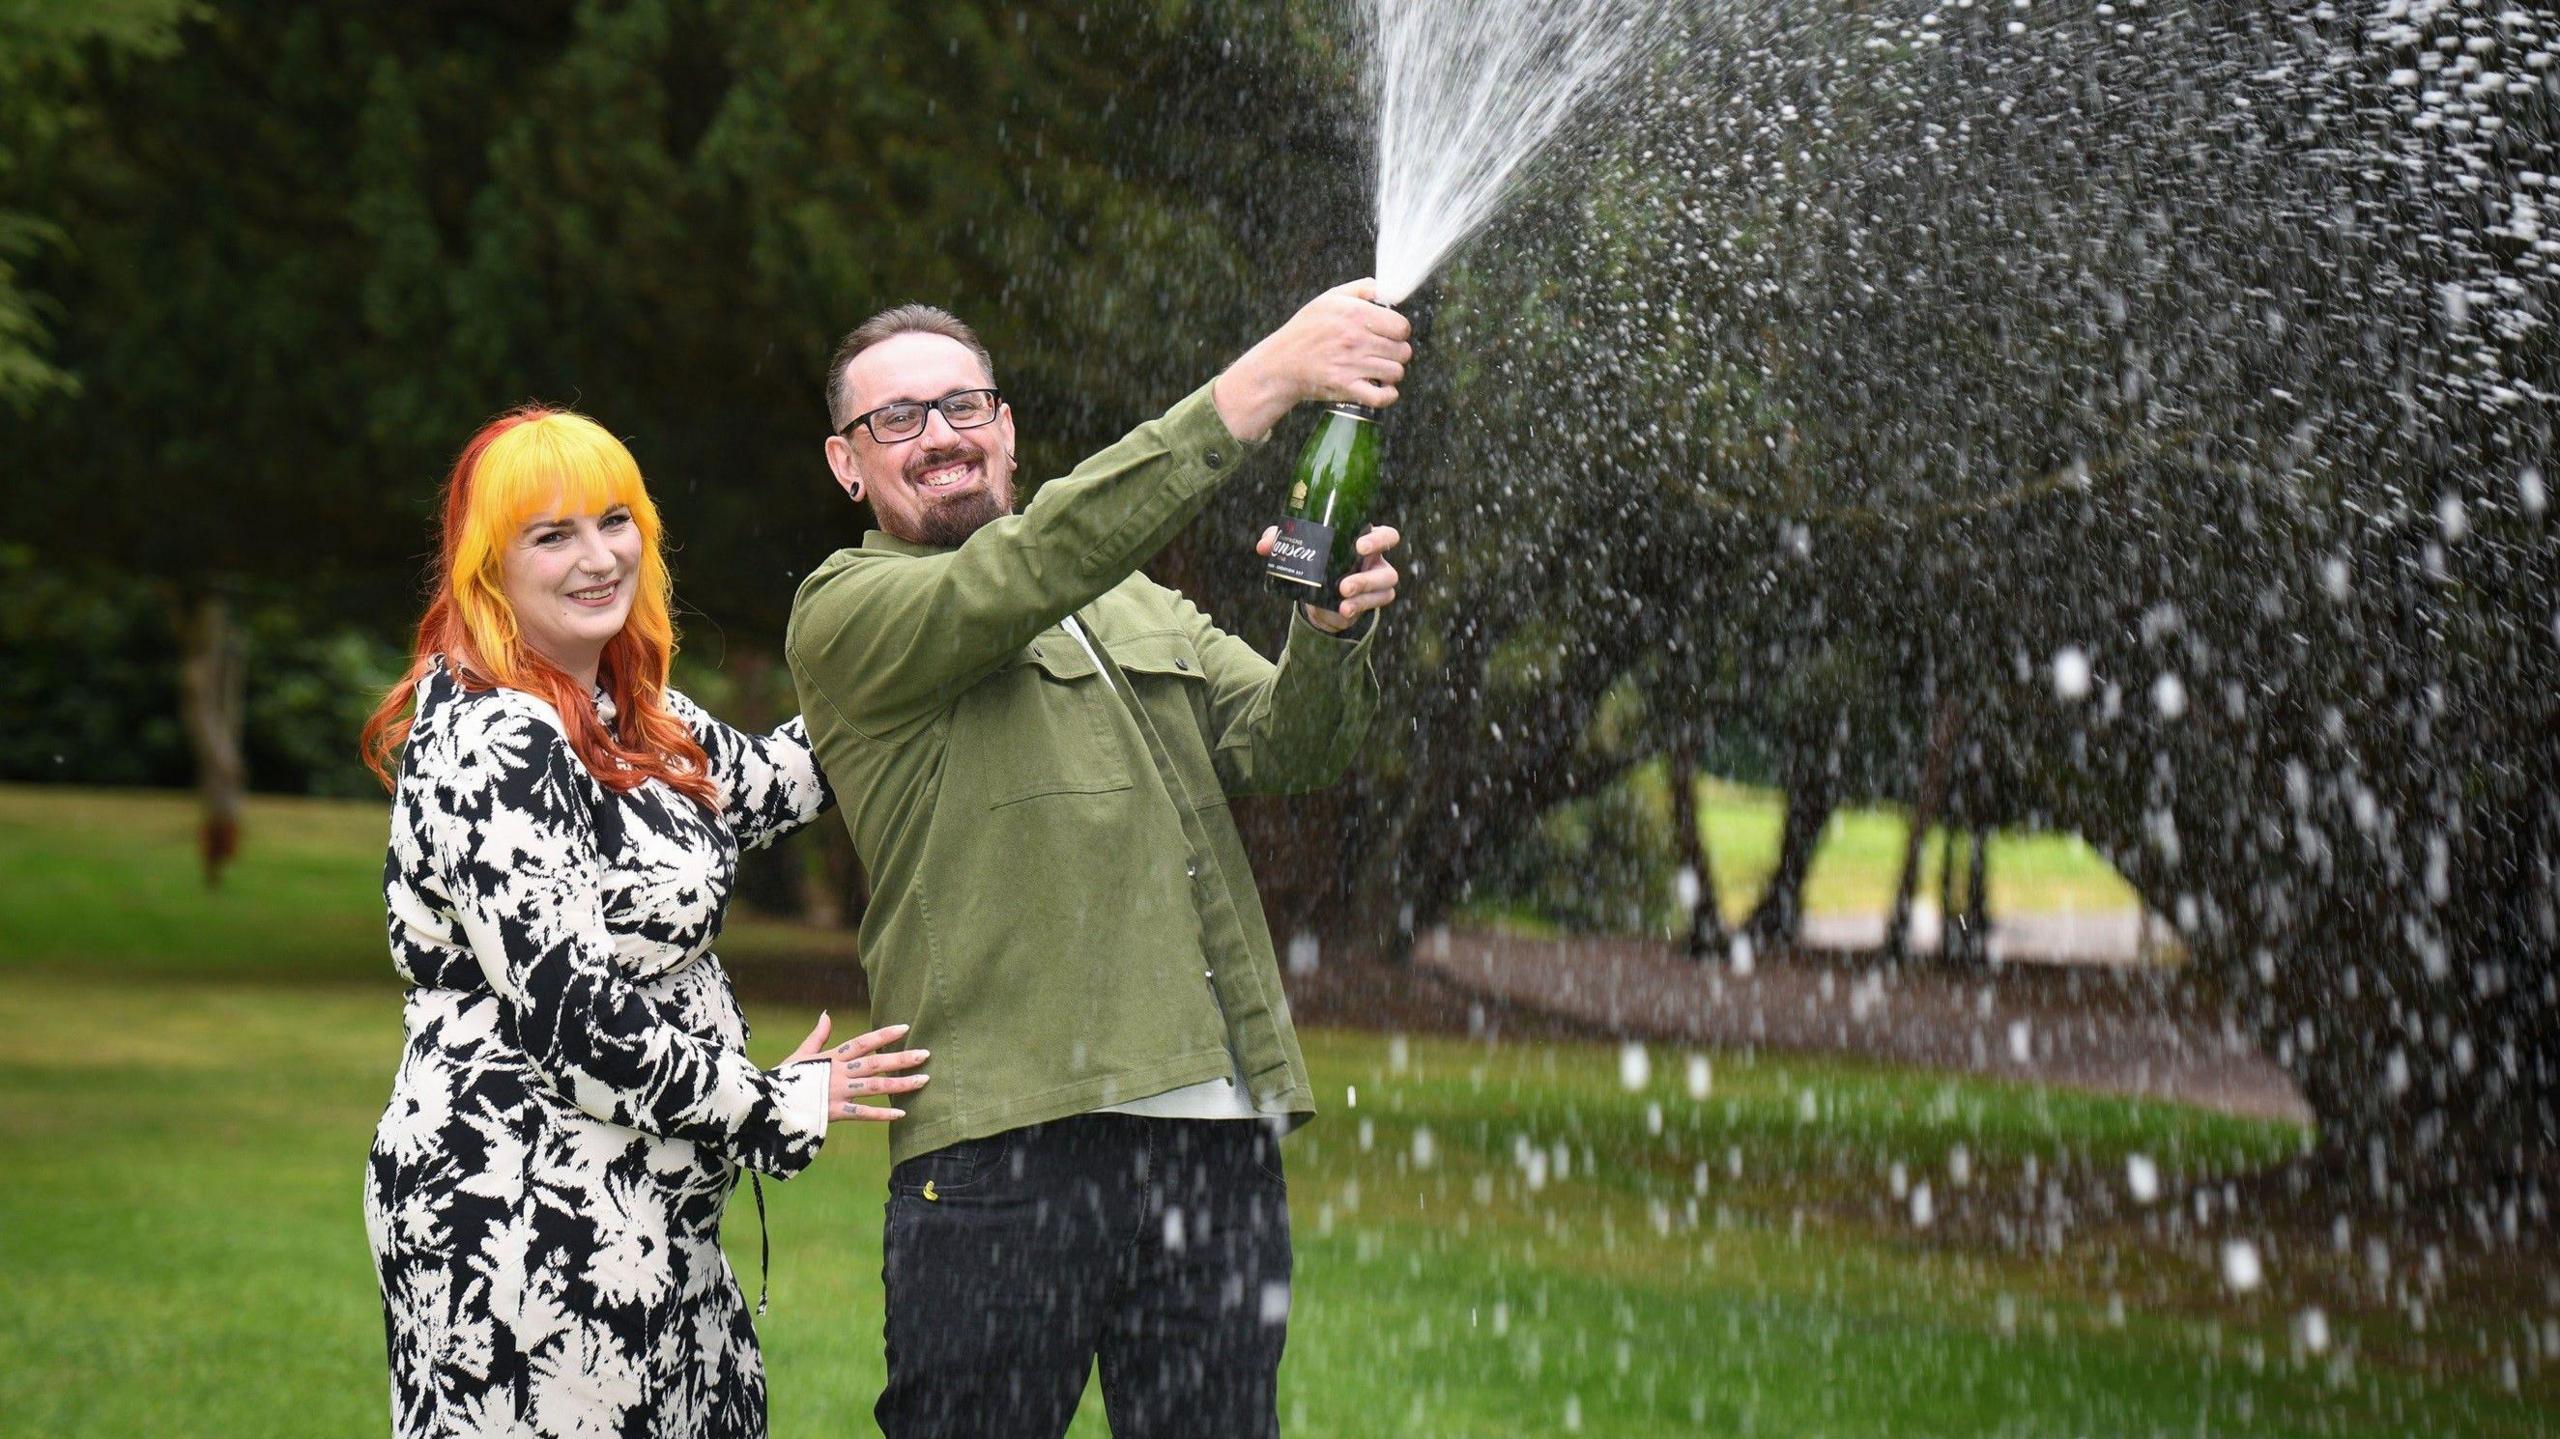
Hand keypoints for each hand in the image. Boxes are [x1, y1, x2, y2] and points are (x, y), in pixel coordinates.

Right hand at [784, 1012, 929, 1123]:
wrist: (764, 1104)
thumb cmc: (782, 1080)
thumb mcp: (799, 1055)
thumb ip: (817, 1037)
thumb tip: (826, 1014)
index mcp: (831, 1058)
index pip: (862, 1042)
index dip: (884, 1035)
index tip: (905, 1028)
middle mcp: (838, 1073)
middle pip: (875, 1063)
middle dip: (901, 1058)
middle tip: (926, 1054)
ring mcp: (837, 1092)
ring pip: (875, 1087)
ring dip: (901, 1083)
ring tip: (924, 1080)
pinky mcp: (833, 1113)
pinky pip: (862, 1113)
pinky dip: (882, 1114)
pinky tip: (901, 1113)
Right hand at [1213, 280, 1414, 441]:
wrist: (1281, 363)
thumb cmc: (1305, 329)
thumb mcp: (1329, 299)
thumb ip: (1361, 289)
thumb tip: (1385, 288)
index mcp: (1355, 313)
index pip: (1402, 327)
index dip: (1399, 332)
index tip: (1389, 335)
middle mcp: (1355, 338)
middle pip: (1403, 351)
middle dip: (1396, 353)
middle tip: (1383, 354)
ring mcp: (1351, 364)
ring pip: (1396, 372)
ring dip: (1390, 373)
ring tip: (1377, 369)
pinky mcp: (1345, 387)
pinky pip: (1382, 397)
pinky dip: (1387, 395)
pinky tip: (1383, 388)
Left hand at [1256, 524, 1401, 632]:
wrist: (1319, 594)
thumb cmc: (1315, 559)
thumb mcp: (1299, 547)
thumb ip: (1281, 540)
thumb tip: (1264, 547)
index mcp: (1365, 540)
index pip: (1387, 536)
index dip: (1379, 540)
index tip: (1359, 545)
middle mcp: (1375, 562)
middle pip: (1388, 568)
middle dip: (1368, 577)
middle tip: (1345, 584)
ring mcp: (1376, 583)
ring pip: (1383, 589)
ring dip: (1363, 593)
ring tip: (1341, 596)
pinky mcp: (1371, 601)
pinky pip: (1376, 604)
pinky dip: (1359, 606)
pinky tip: (1344, 610)